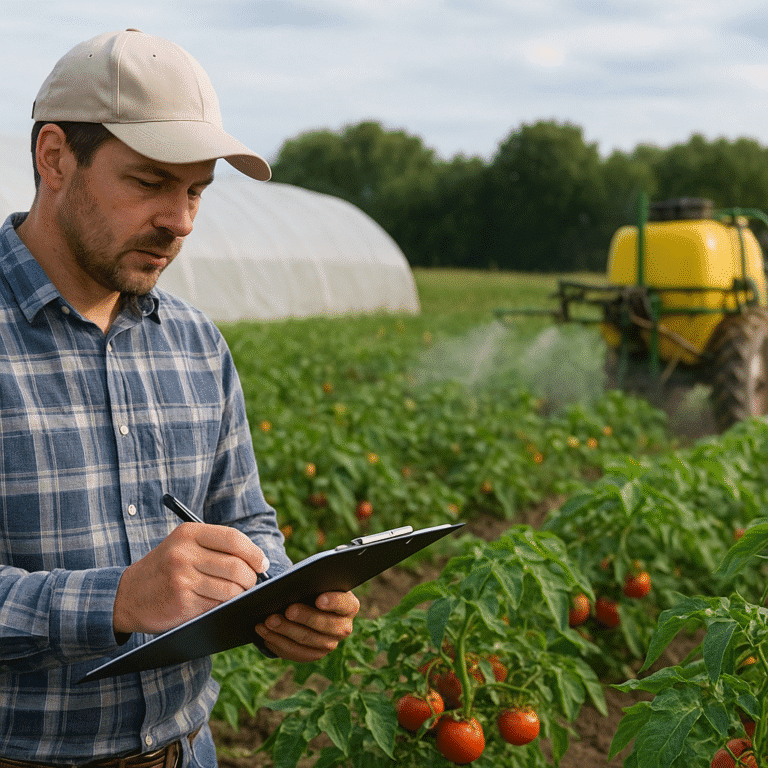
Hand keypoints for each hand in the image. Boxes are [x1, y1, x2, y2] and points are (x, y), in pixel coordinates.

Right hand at [113, 523, 269, 634]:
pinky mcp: (182, 602)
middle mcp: (184, 553)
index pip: (233, 538)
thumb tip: (257, 560)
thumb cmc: (165, 569)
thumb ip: (215, 547)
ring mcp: (182, 578)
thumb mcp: (183, 546)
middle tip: (251, 582)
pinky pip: (217, 605)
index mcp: (188, 533)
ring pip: (230, 588)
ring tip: (237, 594)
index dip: (254, 552)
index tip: (262, 563)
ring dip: (240, 594)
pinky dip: (224, 606)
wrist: (127, 596)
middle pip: (236, 565)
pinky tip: (218, 603)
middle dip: (251, 577)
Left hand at [254, 591, 359, 661]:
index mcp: (349, 606)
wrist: (310, 605)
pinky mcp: (314, 655)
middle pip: (325, 626)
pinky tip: (265, 633)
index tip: (319, 599)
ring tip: (268, 621)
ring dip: (285, 631)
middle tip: (287, 610)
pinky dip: (278, 643)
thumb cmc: (314, 588)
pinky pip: (296, 653)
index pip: (345, 604)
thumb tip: (295, 586)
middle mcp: (344, 628)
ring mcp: (329, 644)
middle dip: (304, 617)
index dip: (333, 602)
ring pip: (307, 641)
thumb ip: (313, 583)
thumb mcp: (317, 582)